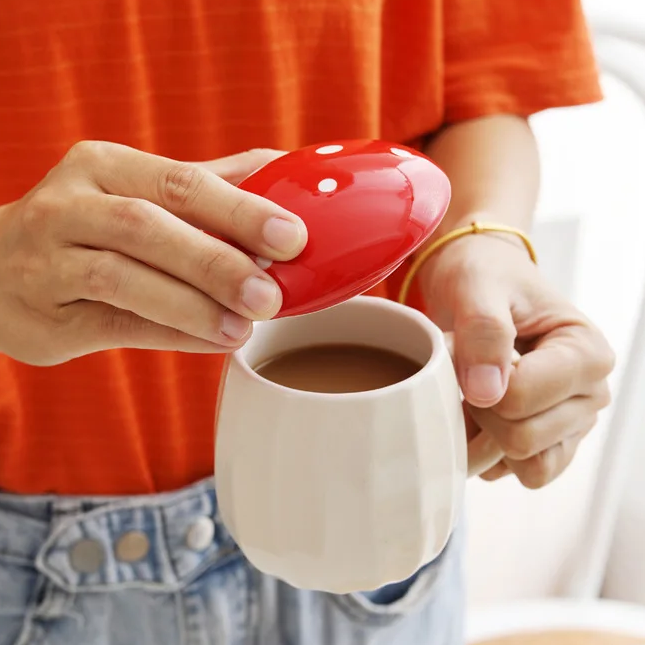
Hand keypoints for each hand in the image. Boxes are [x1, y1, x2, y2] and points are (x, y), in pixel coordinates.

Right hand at [0, 143, 304, 364]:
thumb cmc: (92, 226)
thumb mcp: (138, 191)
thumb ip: (208, 185)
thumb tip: (286, 171)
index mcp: (105, 166)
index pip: (180, 182)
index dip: (239, 210)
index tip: (291, 238)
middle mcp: (69, 205)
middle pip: (148, 227)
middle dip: (216, 262)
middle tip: (271, 295)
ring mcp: (49, 261)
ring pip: (123, 278)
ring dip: (192, 305)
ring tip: (243, 327)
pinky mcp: (48, 315)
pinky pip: (114, 325)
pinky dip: (170, 335)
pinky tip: (212, 342)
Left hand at [420, 232, 614, 487]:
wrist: (480, 284)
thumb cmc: (485, 278)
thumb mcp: (478, 287)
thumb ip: (484, 330)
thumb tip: (487, 393)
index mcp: (587, 353)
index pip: (521, 398)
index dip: (480, 381)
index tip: (471, 352)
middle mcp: (590, 394)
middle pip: (522, 440)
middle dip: (480, 409)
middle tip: (470, 370)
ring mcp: (571, 423)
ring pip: (525, 465)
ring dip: (484, 434)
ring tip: (474, 390)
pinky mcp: (548, 441)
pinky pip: (515, 473)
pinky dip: (487, 450)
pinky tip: (476, 411)